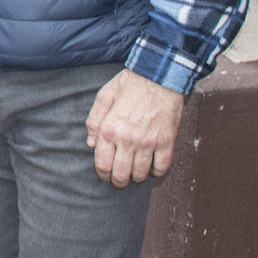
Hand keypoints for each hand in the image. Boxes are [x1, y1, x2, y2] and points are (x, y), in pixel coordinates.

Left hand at [85, 69, 184, 188]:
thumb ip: (94, 120)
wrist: (159, 75)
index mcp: (109, 129)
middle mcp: (127, 139)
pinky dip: (157, 172)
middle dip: (119, 181)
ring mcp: (148, 142)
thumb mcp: (104, 96)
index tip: (106, 176)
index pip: (102, 164)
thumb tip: (91, 143)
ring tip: (136, 171)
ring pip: (141, 174)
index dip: (103, 174)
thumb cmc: (130, 84)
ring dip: (137, 176)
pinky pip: (162, 168)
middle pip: (121, 175)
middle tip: (120, 179)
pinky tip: (153, 166)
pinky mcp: (166, 142)